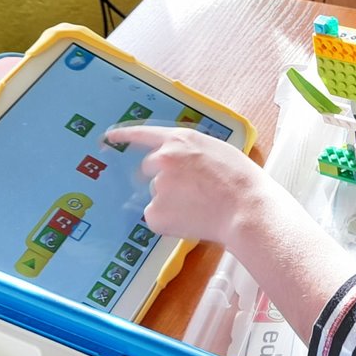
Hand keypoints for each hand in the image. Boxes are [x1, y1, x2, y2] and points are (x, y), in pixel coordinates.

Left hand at [104, 124, 271, 247]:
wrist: (246, 208)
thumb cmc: (241, 180)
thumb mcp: (217, 150)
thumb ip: (192, 152)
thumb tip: (184, 162)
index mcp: (179, 140)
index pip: (142, 134)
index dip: (124, 135)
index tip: (110, 137)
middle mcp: (163, 159)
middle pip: (150, 170)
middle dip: (165, 179)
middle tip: (191, 191)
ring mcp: (157, 187)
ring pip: (158, 196)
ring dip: (172, 202)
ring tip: (201, 207)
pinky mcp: (155, 213)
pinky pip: (158, 218)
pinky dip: (170, 222)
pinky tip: (192, 220)